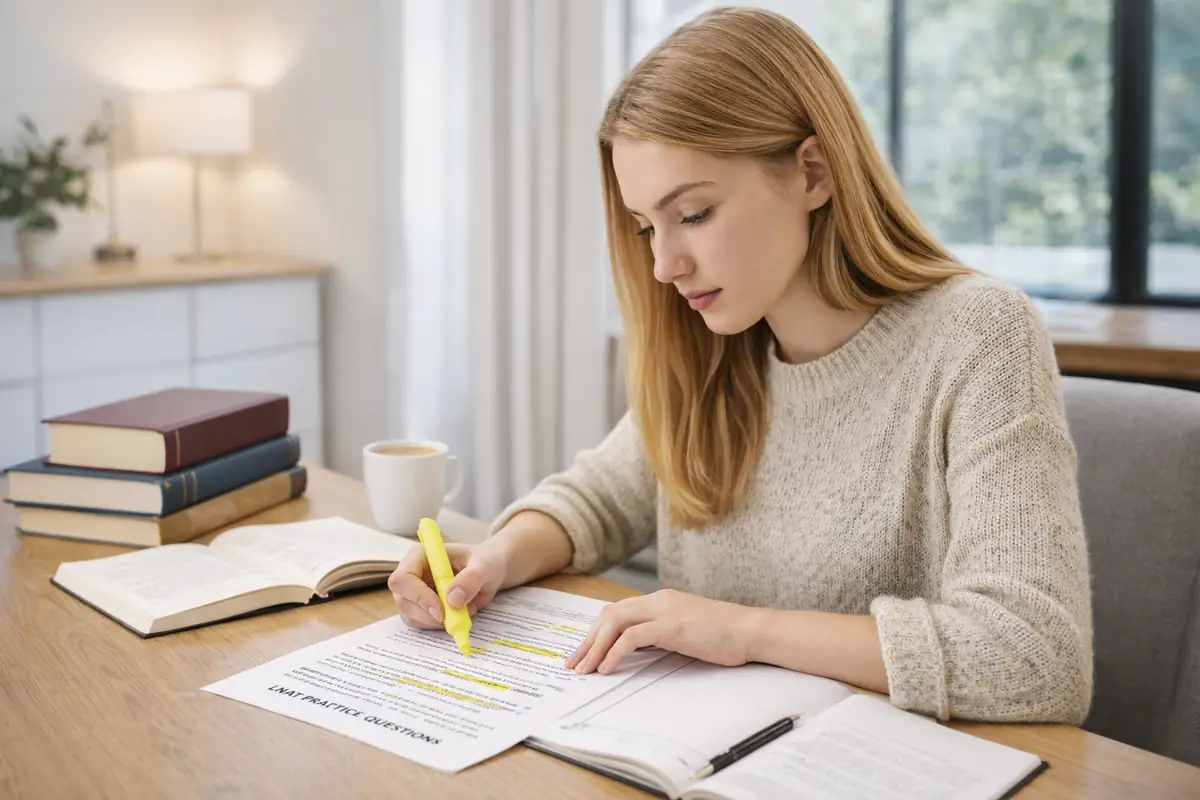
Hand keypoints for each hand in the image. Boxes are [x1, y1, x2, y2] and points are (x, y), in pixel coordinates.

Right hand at [388, 542, 507, 628]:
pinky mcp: (419, 607)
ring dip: (436, 622)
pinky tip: (457, 615)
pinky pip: (420, 623)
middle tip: (456, 617)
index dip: (418, 597)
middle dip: (428, 614)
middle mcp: (411, 573)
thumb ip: (470, 579)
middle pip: (403, 600)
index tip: (441, 611)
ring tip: (464, 610)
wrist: (490, 571)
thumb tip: (452, 600)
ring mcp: (413, 592)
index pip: (403, 579)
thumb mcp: (485, 567)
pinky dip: (438, 625)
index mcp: (420, 555)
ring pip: (410, 615)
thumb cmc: (485, 562)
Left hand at [565, 589, 755, 674]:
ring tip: (583, 668)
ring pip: (615, 622)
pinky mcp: (672, 626)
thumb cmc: (723, 635)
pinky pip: (632, 637)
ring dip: (595, 646)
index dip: (596, 631)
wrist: (750, 631)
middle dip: (587, 640)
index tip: (583, 652)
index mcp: (661, 600)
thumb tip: (636, 650)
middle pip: (609, 614)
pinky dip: (615, 651)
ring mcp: (665, 611)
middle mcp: (658, 600)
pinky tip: (606, 667)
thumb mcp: (686, 631)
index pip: (618, 611)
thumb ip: (661, 635)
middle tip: (573, 663)